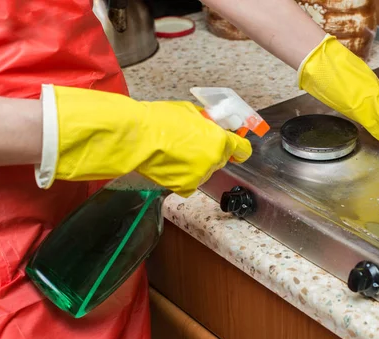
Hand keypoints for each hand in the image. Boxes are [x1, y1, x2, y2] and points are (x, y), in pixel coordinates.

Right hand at [36, 85, 251, 196]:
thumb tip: (212, 125)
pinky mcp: (185, 187)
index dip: (238, 148)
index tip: (235, 148)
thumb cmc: (159, 120)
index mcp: (219, 140)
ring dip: (196, 165)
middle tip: (191, 144)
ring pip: (204, 171)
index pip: (241, 149)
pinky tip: (170, 164)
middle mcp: (213, 160)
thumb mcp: (189, 111)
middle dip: (210, 152)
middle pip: (220, 159)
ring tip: (175, 153)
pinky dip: (182, 176)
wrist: (136, 138)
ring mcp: (200, 175)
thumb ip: (206, 122)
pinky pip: (190, 182)